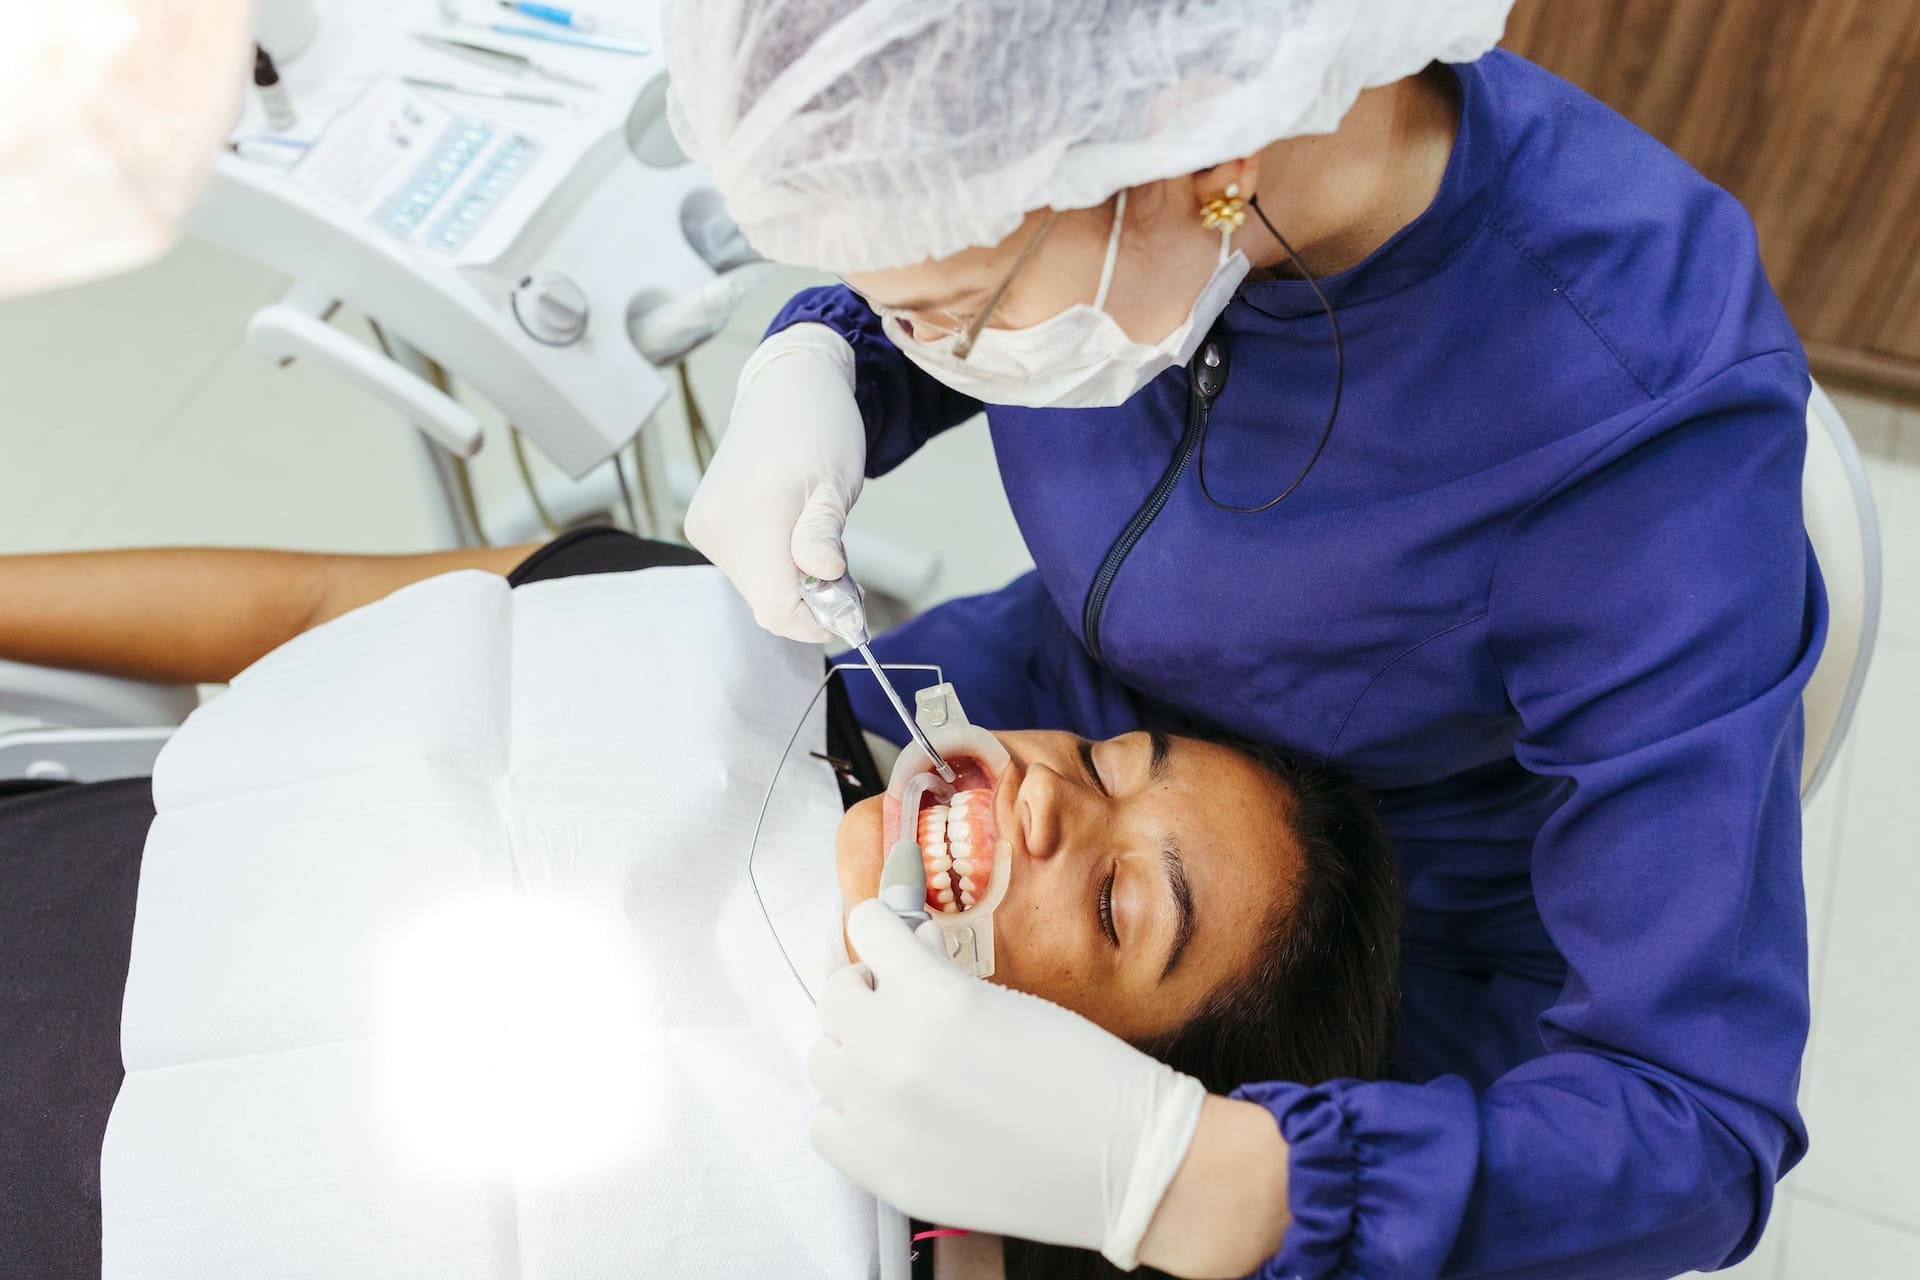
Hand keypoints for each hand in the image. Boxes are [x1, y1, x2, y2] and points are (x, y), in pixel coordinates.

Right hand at [683, 323, 866, 641]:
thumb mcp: (836, 484)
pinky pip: (742, 566)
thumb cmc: (820, 430)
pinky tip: (785, 527)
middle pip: (765, 601)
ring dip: (789, 579)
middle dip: (807, 597)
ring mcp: (704, 527)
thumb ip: (823, 533)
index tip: (847, 602)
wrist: (785, 389)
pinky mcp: (701, 524)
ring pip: (754, 586)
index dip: (815, 619)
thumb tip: (823, 574)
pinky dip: (770, 562)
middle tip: (838, 562)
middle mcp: (717, 528)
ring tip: (811, 535)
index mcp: (752, 518)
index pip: (776, 609)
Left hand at [809, 900, 1206, 1268]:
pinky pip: (824, 1127)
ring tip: (898, 1058)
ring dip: (855, 1050)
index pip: (867, 927)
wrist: (1122, 1162)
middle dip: (868, 989)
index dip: (887, 929)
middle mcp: (891, 1052)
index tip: (896, 940)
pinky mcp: (881, 1170)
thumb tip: (911, 945)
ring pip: (823, 1060)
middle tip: (901, 1001)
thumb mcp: (1009, 1000)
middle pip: (835, 995)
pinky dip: (848, 1114)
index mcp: (931, 996)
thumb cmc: (1082, 1074)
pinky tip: (889, 1110)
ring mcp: (879, 1116)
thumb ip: (944, 972)